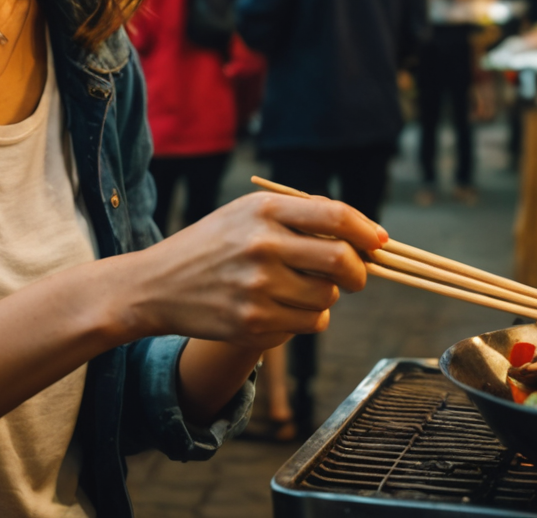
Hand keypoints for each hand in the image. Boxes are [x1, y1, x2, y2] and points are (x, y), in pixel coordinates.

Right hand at [117, 192, 384, 349]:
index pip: (335, 217)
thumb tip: (361, 232)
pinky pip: (308, 325)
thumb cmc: (212, 245)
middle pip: (341, 261)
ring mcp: (258, 288)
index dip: (366, 231)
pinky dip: (308, 320)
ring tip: (300, 289)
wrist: (156, 285)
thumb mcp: (247, 213)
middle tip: (357, 276)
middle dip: (359, 272)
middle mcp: (262, 247)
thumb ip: (300, 215)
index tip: (380, 242)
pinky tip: (284, 308)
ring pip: (328, 299)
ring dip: (327, 298)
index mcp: (264, 211)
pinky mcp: (253, 323)